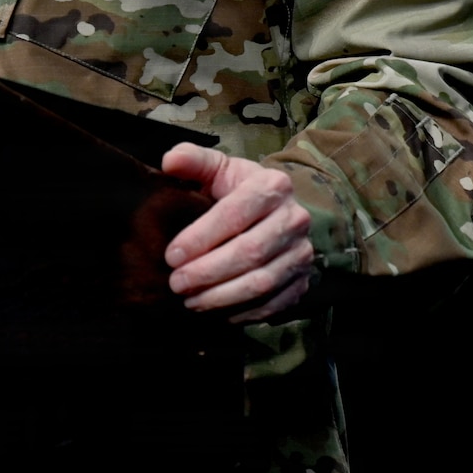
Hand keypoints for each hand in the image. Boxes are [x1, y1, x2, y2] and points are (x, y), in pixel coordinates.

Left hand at [161, 145, 314, 322]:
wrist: (274, 211)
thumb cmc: (236, 189)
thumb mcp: (217, 167)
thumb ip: (193, 160)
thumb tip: (170, 161)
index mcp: (273, 185)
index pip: (234, 214)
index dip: (200, 237)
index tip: (171, 256)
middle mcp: (295, 218)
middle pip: (249, 252)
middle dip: (208, 272)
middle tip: (176, 284)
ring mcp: (302, 253)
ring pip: (261, 282)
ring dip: (221, 297)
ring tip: (189, 301)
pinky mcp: (303, 281)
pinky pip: (273, 303)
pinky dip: (243, 312)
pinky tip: (216, 311)